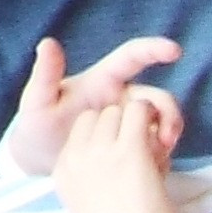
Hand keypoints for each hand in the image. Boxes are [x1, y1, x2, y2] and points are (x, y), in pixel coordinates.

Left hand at [0, 33, 182, 178]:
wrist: (38, 163)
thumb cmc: (37, 126)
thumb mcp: (36, 103)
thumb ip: (44, 75)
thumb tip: (47, 42)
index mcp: (102, 80)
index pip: (132, 57)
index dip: (153, 49)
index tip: (174, 50)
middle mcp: (121, 99)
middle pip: (156, 97)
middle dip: (168, 112)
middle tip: (167, 137)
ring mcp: (128, 124)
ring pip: (160, 123)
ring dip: (167, 136)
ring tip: (161, 156)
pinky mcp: (132, 147)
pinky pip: (155, 148)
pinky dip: (160, 156)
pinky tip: (153, 170)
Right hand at [52, 80, 188, 212]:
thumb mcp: (95, 199)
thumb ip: (100, 169)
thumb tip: (133, 137)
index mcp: (63, 169)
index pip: (83, 128)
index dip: (108, 136)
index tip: (123, 161)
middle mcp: (76, 156)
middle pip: (101, 115)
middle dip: (123, 128)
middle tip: (142, 157)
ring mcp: (101, 151)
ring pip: (122, 110)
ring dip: (141, 127)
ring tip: (153, 159)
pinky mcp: (129, 149)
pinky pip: (143, 110)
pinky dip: (158, 124)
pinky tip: (163, 154)